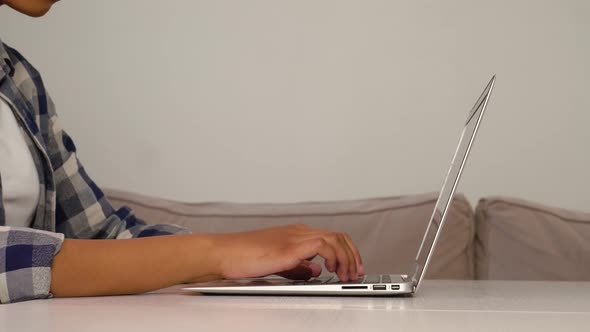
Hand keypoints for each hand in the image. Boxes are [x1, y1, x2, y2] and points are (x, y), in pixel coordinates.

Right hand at [209, 224, 363, 281]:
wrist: (224, 253)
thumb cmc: (243, 257)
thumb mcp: (277, 264)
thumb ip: (298, 267)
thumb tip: (316, 271)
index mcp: (296, 234)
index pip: (332, 237)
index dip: (347, 252)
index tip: (352, 268)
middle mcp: (299, 232)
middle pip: (339, 235)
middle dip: (353, 255)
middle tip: (357, 273)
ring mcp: (296, 237)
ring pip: (336, 238)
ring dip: (347, 258)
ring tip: (348, 275)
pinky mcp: (291, 246)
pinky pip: (324, 245)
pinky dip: (334, 257)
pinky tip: (332, 270)